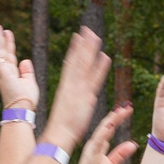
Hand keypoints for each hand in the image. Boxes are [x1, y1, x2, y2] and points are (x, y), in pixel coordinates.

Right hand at [0, 24, 40, 109]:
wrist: (22, 109)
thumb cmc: (26, 100)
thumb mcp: (30, 82)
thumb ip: (27, 71)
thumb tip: (25, 60)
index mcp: (12, 72)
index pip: (10, 54)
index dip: (9, 43)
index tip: (7, 32)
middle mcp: (5, 70)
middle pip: (1, 50)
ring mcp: (2, 71)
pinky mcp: (1, 72)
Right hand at [41, 27, 110, 151]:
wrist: (59, 135)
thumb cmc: (62, 127)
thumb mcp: (66, 108)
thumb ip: (72, 97)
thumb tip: (77, 94)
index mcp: (66, 86)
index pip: (70, 64)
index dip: (75, 49)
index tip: (78, 36)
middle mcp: (71, 85)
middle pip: (78, 61)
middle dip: (83, 45)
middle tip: (87, 29)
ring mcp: (78, 89)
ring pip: (84, 65)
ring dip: (89, 50)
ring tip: (94, 35)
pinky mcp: (86, 97)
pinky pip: (94, 80)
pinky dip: (99, 68)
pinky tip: (105, 56)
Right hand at [72, 105, 136, 163]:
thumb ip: (120, 154)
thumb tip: (133, 144)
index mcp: (99, 145)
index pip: (110, 128)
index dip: (118, 118)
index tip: (127, 110)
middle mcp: (95, 143)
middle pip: (107, 125)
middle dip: (117, 115)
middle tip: (128, 106)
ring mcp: (92, 147)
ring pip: (103, 130)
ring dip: (112, 120)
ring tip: (121, 111)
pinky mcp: (90, 154)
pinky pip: (98, 141)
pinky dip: (104, 132)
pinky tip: (111, 124)